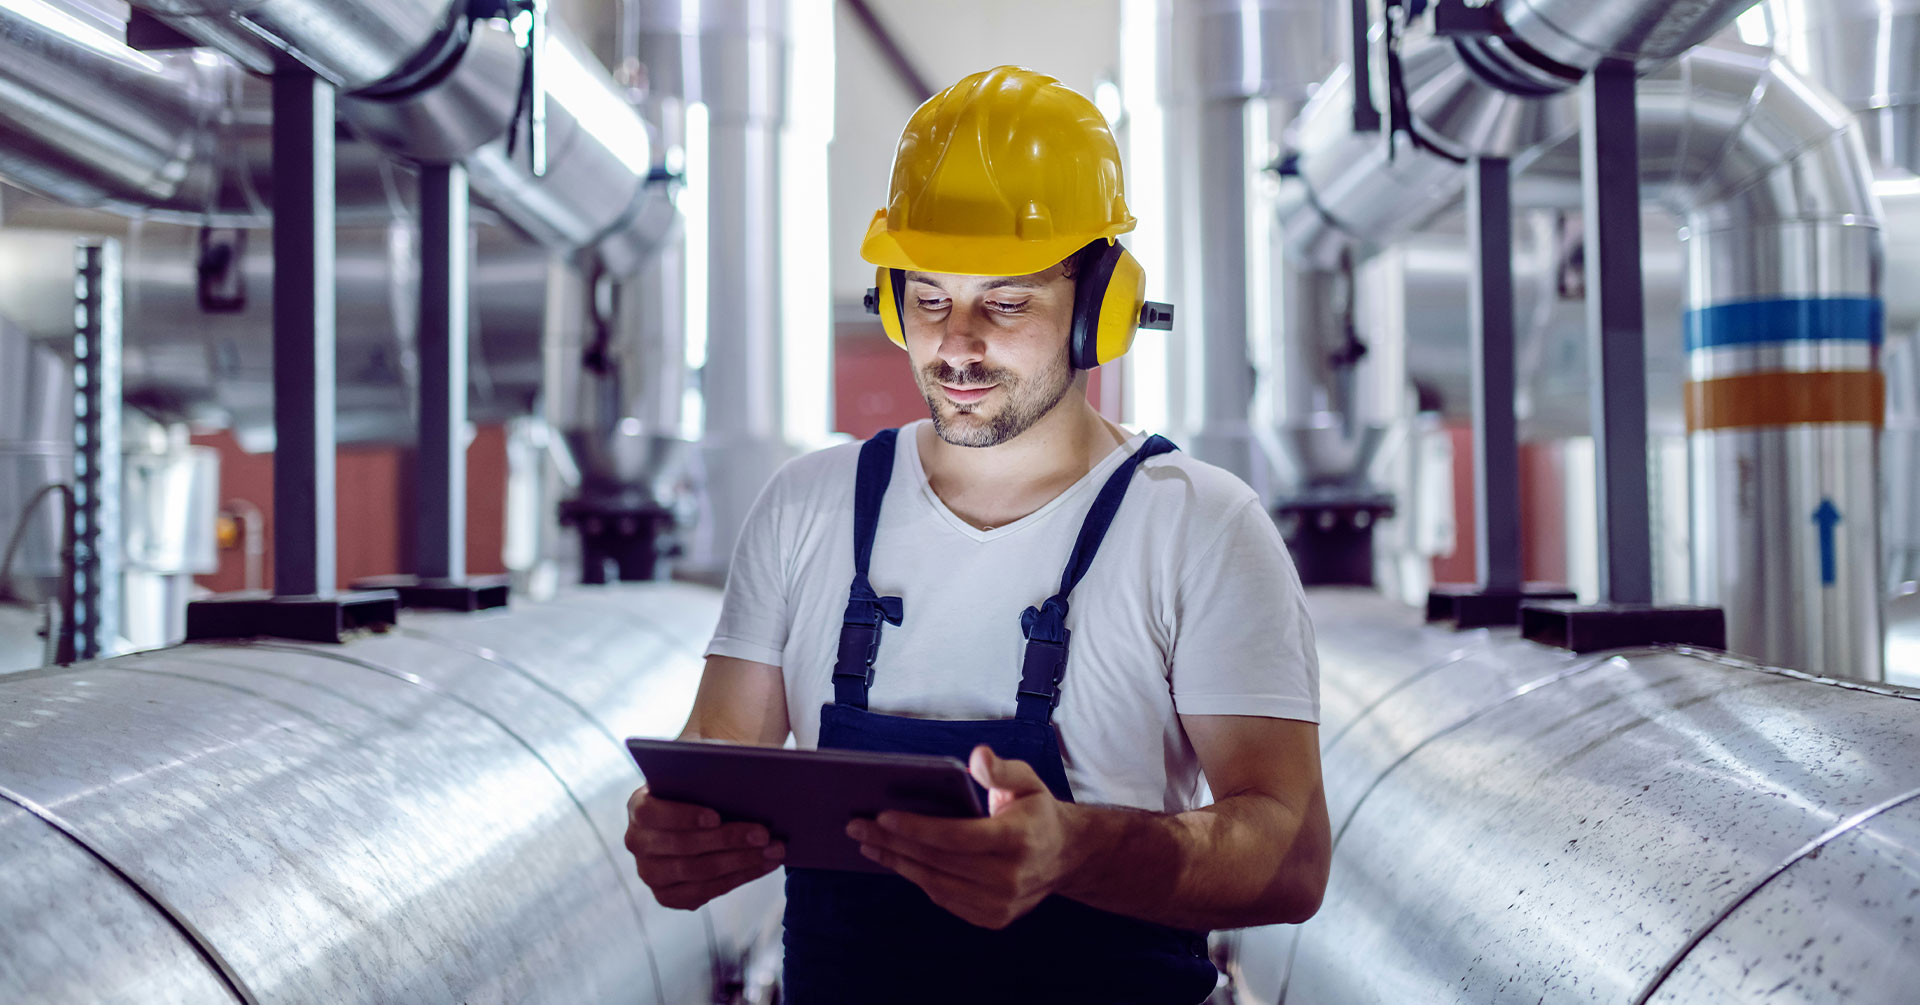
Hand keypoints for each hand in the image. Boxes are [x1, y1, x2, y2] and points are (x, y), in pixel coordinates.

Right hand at [624, 786, 784, 909]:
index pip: (654, 813)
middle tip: (764, 834)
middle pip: (683, 847)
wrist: (692, 814)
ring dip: (741, 862)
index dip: (684, 816)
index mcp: (639, 807)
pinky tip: (763, 865)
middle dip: (728, 841)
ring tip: (773, 850)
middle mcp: (637, 842)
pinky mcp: (667, 895)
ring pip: (698, 873)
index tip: (716, 816)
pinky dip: (739, 878)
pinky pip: (704, 893)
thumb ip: (710, 773)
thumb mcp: (698, 775)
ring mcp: (650, 873)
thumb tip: (745, 771)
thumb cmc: (698, 789)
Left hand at [846, 745, 1079, 929]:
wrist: (1066, 857)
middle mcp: (1010, 877)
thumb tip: (976, 757)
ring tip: (867, 844)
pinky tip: (895, 860)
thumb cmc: (1036, 811)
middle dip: (892, 843)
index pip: (957, 837)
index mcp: (1018, 839)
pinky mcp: (992, 918)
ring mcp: (1001, 904)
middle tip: (856, 827)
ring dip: (896, 863)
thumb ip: (1001, 769)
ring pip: (935, 884)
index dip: (917, 828)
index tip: (882, 816)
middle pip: (938, 861)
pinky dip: (917, 878)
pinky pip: (944, 898)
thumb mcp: (1027, 781)